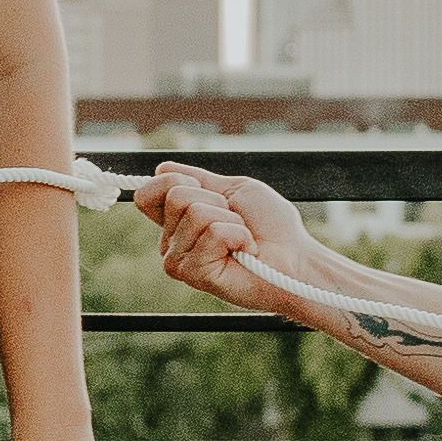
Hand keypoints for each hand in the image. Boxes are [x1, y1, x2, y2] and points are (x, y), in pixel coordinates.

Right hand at [140, 164, 319, 318]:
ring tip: (242, 239)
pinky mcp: (193, 273)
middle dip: (215, 199)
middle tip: (235, 220)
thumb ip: (198, 179)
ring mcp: (179, 260)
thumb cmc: (272, 227)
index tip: (203, 191)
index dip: (171, 181)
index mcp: (178, 222)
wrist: (295, 258)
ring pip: (194, 212)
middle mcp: (172, 242)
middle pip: (175, 195)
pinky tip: (244, 253)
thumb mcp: (233, 190)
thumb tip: (161, 167)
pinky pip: (212, 232)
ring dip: (230, 219)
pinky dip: (237, 235)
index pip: (146, 194)